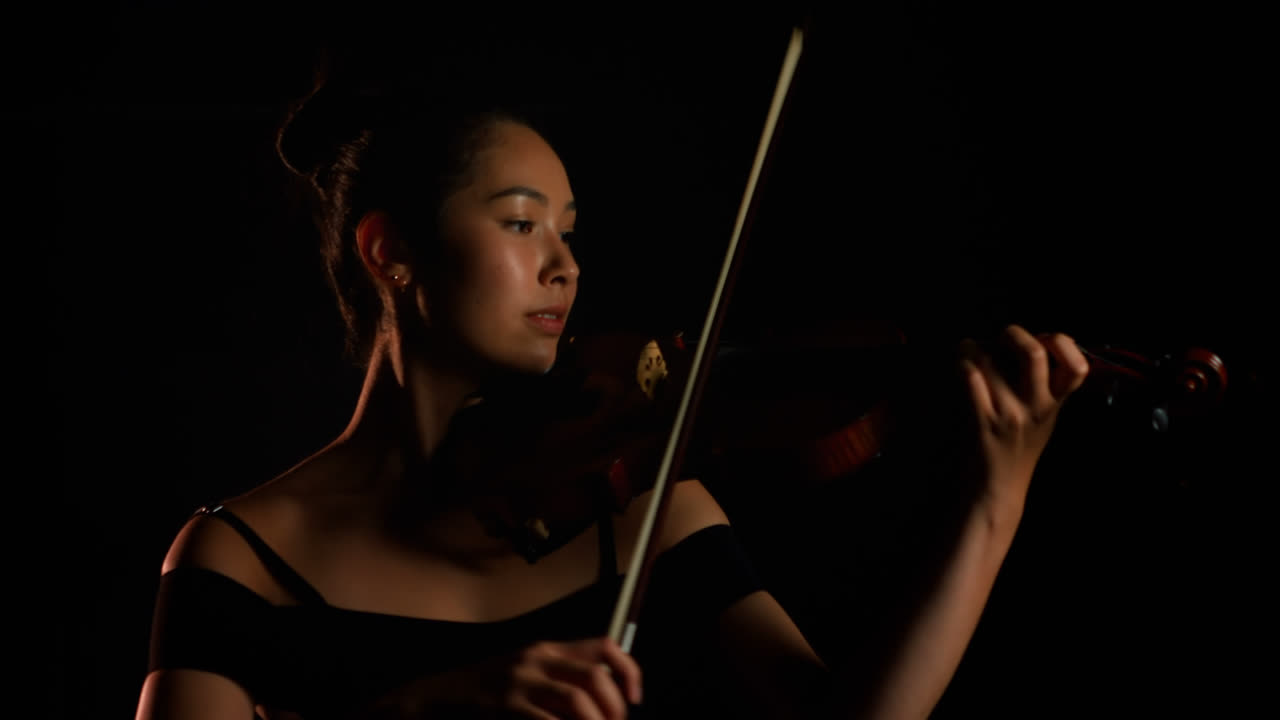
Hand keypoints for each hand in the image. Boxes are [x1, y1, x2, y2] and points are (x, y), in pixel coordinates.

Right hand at [383, 637, 641, 718]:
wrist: (436, 699)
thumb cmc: (485, 692)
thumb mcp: (525, 673)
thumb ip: (561, 679)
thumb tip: (605, 701)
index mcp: (546, 649)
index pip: (603, 646)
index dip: (628, 671)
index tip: (635, 699)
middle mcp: (536, 661)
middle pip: (594, 679)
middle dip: (614, 710)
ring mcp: (519, 685)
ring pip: (577, 703)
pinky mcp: (505, 709)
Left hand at [958, 325, 1088, 513]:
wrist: (998, 489)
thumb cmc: (1018, 449)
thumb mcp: (1044, 418)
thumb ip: (1046, 385)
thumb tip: (1038, 340)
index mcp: (1054, 404)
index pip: (1077, 367)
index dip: (1063, 344)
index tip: (1044, 340)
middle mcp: (1036, 408)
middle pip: (1033, 353)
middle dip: (1013, 334)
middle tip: (1000, 340)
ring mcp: (1009, 415)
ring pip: (990, 360)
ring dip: (973, 348)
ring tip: (968, 352)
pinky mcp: (981, 422)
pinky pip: (970, 379)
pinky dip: (960, 365)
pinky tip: (959, 366)